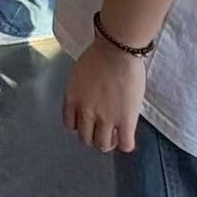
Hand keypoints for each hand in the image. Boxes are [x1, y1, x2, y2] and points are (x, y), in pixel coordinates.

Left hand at [63, 38, 146, 152]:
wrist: (116, 50)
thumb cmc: (99, 54)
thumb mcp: (80, 74)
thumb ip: (81, 91)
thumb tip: (90, 98)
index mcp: (72, 98)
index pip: (69, 124)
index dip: (80, 125)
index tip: (88, 122)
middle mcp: (85, 111)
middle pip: (85, 138)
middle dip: (93, 136)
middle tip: (102, 130)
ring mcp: (105, 118)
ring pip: (102, 145)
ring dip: (108, 143)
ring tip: (115, 135)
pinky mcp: (125, 120)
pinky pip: (125, 145)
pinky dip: (125, 144)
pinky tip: (127, 136)